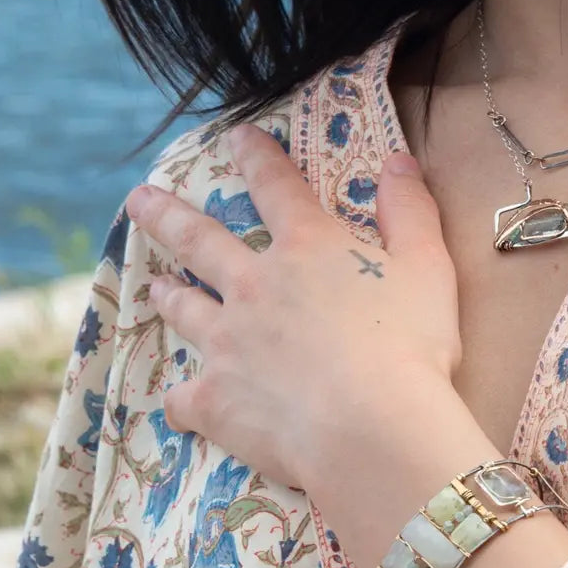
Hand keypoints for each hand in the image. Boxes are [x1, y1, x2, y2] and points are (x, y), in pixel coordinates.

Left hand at [124, 124, 487, 529]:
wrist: (374, 429)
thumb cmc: (411, 344)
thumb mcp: (429, 266)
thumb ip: (411, 210)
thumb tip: (398, 160)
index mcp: (307, 247)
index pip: (276, 187)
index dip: (256, 157)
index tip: (236, 137)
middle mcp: (254, 286)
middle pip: (200, 241)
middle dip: (167, 216)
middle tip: (138, 200)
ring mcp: (227, 343)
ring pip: (185, 310)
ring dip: (169, 296)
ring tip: (153, 288)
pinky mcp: (214, 400)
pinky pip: (183, 397)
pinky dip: (182, 397)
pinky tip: (181, 400)